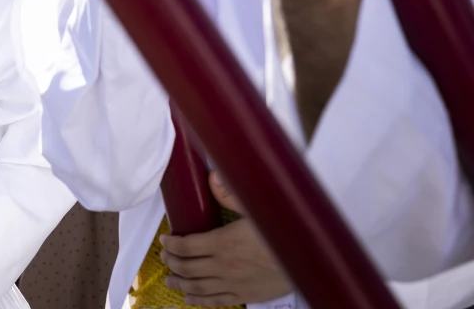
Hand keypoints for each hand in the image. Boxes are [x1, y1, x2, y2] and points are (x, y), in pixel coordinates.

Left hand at [159, 171, 290, 305]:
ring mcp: (233, 283)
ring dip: (180, 283)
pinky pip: (216, 301)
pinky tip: (190, 298)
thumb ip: (231, 194)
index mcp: (223, 243)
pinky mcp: (245, 295)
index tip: (165, 239)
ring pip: (198, 287)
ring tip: (169, 279)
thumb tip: (213, 177)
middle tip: (164, 257)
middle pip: (188, 267)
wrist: (309, 262)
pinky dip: (200, 300)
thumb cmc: (283, 232)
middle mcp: (224, 266)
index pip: (187, 246)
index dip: (172, 243)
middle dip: (172, 261)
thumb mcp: (256, 208)